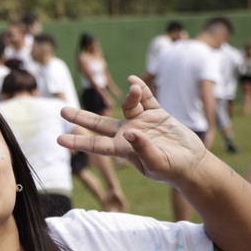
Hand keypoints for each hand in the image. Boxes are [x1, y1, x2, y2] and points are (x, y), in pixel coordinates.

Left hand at [58, 76, 206, 185]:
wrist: (191, 164)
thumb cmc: (171, 170)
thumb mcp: (156, 163)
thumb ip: (142, 150)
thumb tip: (129, 133)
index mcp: (123, 149)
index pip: (96, 145)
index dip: (78, 142)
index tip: (59, 140)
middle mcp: (127, 133)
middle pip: (99, 123)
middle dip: (81, 117)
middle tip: (62, 110)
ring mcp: (141, 122)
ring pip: (126, 105)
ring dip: (130, 96)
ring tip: (134, 88)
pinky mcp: (157, 114)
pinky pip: (146, 99)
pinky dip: (140, 89)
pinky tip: (133, 80)